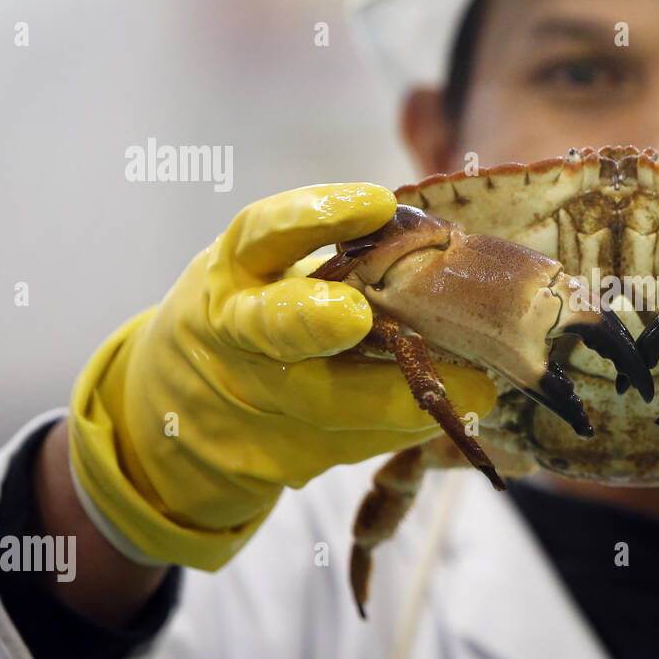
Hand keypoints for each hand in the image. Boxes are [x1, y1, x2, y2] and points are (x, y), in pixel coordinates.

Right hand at [68, 184, 495, 569]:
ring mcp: (255, 401)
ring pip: (324, 401)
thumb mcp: (267, 272)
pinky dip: (405, 427)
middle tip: (362, 315)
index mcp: (234, 271)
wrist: (183, 414)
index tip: (376, 202)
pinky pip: (353, 444)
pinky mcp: (282, 456)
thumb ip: (333, 254)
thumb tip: (437, 237)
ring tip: (474, 383)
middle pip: (269, 328)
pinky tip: (454, 415)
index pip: (264, 234)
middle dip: (313, 320)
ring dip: (398, 395)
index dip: (315, 216)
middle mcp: (234, 335)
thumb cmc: (254, 315)